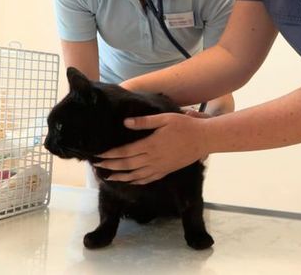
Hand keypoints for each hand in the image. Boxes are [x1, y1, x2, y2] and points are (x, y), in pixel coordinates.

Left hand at [94, 113, 209, 184]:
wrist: (204, 139)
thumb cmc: (185, 126)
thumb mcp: (164, 119)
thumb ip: (144, 121)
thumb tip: (125, 123)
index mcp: (150, 145)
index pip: (125, 152)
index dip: (110, 155)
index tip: (98, 155)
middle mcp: (152, 159)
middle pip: (127, 165)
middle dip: (110, 166)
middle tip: (97, 167)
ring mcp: (159, 167)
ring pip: (135, 175)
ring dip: (120, 177)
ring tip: (107, 177)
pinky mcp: (166, 171)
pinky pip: (148, 179)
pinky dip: (136, 181)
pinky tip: (130, 181)